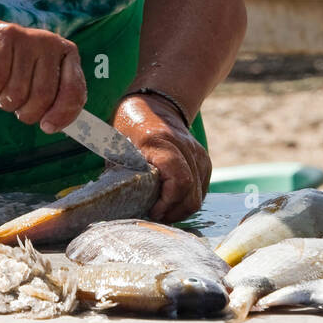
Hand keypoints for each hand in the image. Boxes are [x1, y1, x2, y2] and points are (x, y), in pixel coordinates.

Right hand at [0, 7, 86, 133]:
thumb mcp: (41, 77)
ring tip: (1, 93)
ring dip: (4, 101)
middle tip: (16, 107)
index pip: (74, 91)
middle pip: (42, 95)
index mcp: (67, 53)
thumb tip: (51, 126)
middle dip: (26, 112)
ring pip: (16, 91)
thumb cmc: (16, 64)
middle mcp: (50, 43)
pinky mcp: (3, 36)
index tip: (46, 126)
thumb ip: (54, 98)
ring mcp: (27, 37)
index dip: (61, 114)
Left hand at [111, 94, 210, 222]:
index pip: (179, 179)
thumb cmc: (129, 130)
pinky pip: (201, 191)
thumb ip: (123, 176)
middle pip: (191, 194)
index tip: (152, 212)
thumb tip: (119, 208)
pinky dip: (186, 201)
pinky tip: (170, 203)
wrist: (154, 106)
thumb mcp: (117, 149)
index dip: (168, 203)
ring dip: (180, 210)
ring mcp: (198, 154)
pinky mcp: (204, 161)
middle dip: (173, 213)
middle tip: (154, 216)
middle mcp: (185, 147)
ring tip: (160, 211)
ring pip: (198, 196)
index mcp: (160, 142)